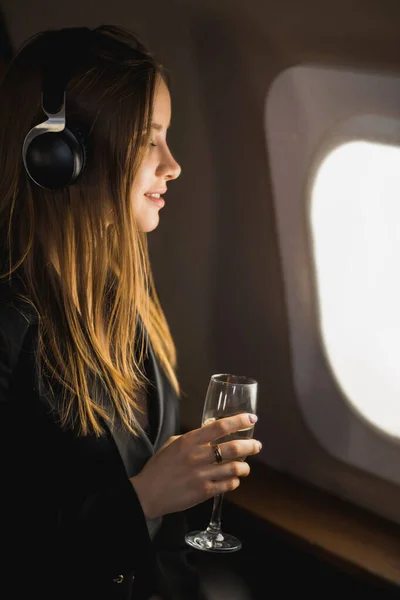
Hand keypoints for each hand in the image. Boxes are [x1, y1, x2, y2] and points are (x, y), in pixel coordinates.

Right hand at [130, 413, 260, 518]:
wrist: (147, 494)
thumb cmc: (158, 467)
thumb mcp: (172, 444)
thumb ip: (191, 438)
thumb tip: (208, 431)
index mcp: (190, 440)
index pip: (220, 426)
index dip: (239, 421)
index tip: (251, 418)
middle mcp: (198, 456)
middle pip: (233, 447)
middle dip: (251, 445)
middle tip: (257, 445)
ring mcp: (202, 475)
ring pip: (235, 468)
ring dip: (245, 467)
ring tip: (245, 466)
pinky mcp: (204, 492)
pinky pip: (228, 485)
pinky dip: (234, 481)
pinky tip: (233, 479)